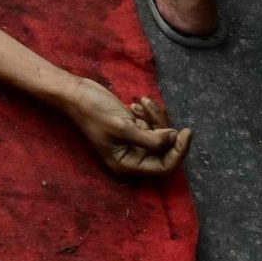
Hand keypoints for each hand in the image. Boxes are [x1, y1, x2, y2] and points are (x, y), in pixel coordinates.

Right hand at [62, 80, 190, 176]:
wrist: (75, 93)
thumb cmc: (93, 112)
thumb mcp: (122, 127)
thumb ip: (150, 139)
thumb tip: (174, 139)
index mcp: (127, 164)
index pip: (164, 167)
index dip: (178, 152)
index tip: (186, 131)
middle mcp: (132, 157)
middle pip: (164, 150)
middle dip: (163, 128)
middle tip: (151, 108)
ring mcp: (133, 143)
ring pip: (160, 135)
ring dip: (155, 117)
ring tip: (141, 102)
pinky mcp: (133, 129)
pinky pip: (152, 125)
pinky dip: (148, 114)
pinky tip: (134, 104)